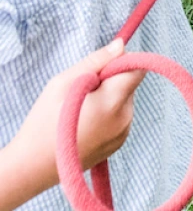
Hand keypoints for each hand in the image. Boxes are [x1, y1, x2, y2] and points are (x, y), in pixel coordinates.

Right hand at [2, 40, 142, 202]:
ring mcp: (123, 133)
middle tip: (83, 90)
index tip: (102, 66)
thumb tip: (121, 45)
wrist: (33, 167)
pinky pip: (120, 118)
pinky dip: (107, 114)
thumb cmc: (44, 123)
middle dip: (112, 81)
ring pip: (124, 101)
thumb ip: (96, 61)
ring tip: (80, 110)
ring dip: (109, 98)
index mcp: (113, 101)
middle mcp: (125, 118)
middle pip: (129, 85)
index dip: (123, 62)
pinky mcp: (118, 144)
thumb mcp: (63, 83)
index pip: (138, 69)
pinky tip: (84, 123)